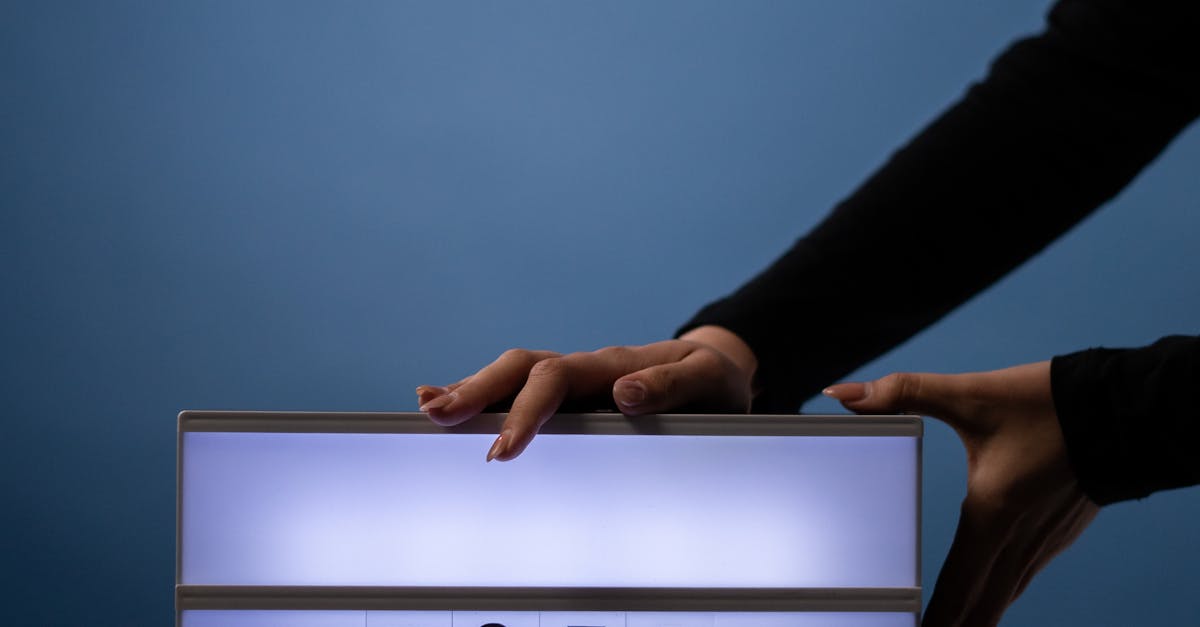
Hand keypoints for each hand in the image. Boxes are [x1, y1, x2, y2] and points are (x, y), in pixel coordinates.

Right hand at [415, 325, 756, 461]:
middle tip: (436, 417)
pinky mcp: (570, 396)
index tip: (502, 448)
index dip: (525, 411)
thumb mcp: (708, 383)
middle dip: (476, 391)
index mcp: (613, 365)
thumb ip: (671, 387)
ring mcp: (574, 381)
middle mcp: (585, 368)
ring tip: (427, 409)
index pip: (556, 379)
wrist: (719, 373)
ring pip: (512, 375)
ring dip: (470, 390)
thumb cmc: (714, 383)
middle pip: (520, 368)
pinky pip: (520, 390)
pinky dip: (482, 394)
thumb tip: (624, 395)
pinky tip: (447, 405)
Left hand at [824, 361, 1098, 626]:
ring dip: (980, 617)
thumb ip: (902, 393)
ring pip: (1007, 593)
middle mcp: (1021, 538)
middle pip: (983, 604)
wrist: (1124, 407)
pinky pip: (1025, 576)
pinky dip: (1004, 595)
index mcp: (994, 515)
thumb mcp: (970, 395)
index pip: (958, 586)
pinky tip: (995, 597)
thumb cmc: (1048, 404)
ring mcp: (1045, 539)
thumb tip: (842, 394)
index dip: (936, 618)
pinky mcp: (1061, 530)